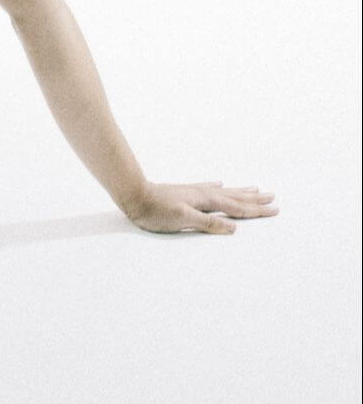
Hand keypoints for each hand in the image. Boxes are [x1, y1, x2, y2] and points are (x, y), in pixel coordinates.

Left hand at [123, 180, 278, 233]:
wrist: (135, 195)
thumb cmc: (157, 211)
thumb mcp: (183, 219)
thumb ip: (208, 223)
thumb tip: (234, 227)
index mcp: (206, 201)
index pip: (237, 208)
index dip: (257, 211)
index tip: (275, 209)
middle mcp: (204, 193)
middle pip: (235, 197)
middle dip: (255, 199)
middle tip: (274, 197)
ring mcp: (195, 191)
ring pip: (225, 192)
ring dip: (242, 192)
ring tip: (255, 188)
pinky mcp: (187, 193)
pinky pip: (210, 189)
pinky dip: (220, 188)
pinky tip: (221, 184)